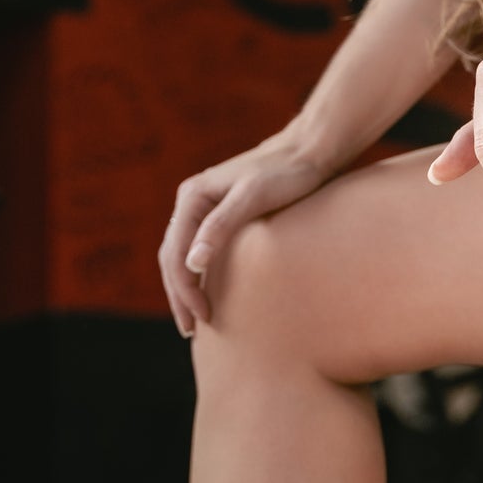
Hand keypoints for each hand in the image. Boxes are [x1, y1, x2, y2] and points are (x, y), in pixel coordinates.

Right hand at [158, 130, 334, 335]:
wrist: (309, 152)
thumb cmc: (286, 174)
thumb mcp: (254, 197)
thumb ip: (221, 226)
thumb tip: (192, 263)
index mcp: (193, 196)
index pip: (176, 253)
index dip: (184, 289)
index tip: (202, 317)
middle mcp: (191, 201)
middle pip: (173, 257)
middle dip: (180, 295)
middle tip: (191, 330)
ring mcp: (204, 207)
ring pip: (182, 255)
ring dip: (185, 287)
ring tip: (196, 319)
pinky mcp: (221, 213)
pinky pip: (199, 249)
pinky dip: (198, 274)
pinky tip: (209, 292)